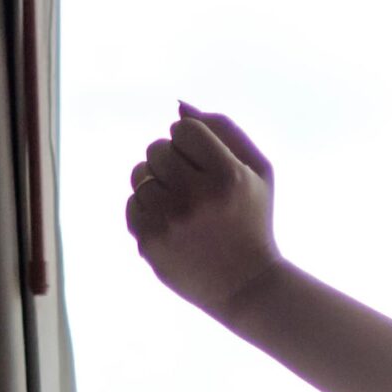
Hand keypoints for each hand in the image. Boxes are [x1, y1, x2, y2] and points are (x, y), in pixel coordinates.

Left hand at [125, 103, 280, 315]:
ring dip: (159, 185)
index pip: (182, 128)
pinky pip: (133, 203)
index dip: (193, 144)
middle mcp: (197, 197)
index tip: (208, 167)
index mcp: (229, 176)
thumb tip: (179, 105)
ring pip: (140, 174)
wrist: (247, 286)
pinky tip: (175, 228)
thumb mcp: (259, 174)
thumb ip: (225, 131)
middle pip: (156, 148)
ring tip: (185, 210)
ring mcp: (170, 220)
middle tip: (197, 191)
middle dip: (173, 163)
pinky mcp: (150, 240)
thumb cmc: (253, 221)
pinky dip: (150, 210)